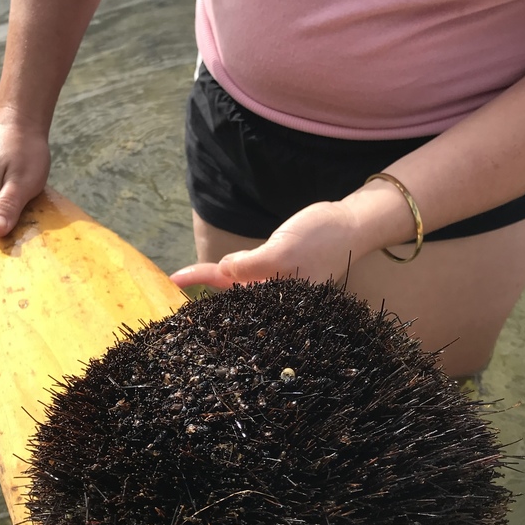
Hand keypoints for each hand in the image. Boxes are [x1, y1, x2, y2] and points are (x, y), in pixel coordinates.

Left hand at [171, 201, 360, 288]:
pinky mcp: (279, 272)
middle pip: (233, 299)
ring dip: (215, 281)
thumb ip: (252, 266)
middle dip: (206, 293)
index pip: (232, 299)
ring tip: (184, 279)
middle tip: (174, 283)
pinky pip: (249, 275)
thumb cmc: (320, 238)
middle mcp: (274, 297)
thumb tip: (223, 272)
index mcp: (275, 299)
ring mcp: (276, 284)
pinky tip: (217, 271)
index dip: (203, 288)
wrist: (350, 224)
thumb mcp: (282, 251)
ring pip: (239, 286)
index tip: (175, 280)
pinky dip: (232, 272)